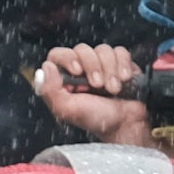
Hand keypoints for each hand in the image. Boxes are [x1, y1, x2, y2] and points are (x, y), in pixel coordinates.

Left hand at [34, 43, 153, 145]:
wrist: (127, 125)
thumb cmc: (98, 120)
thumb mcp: (67, 110)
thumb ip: (50, 91)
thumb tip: (46, 67)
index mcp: (65, 79)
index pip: (58, 55)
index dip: (67, 57)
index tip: (77, 70)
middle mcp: (82, 69)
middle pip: (82, 49)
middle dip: (93, 67)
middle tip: (98, 86)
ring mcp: (102, 64)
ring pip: (103, 50)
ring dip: (110, 70)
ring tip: (114, 89)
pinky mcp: (120, 63)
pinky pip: (120, 52)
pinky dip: (123, 65)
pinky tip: (124, 79)